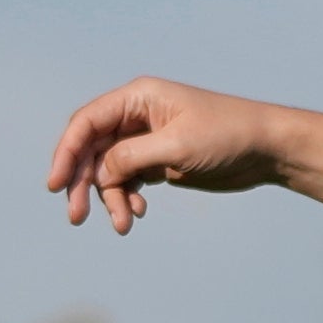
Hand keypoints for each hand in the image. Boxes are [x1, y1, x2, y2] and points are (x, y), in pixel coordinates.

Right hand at [45, 77, 296, 230]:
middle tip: (77, 217)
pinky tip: (137, 213)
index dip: (66, 152)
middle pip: (92, 149)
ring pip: (108, 170)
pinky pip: (127, 180)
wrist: (266, 149)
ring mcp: (146, 139)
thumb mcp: (177, 146)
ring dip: (109, 198)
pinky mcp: (158, 160)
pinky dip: (126, 198)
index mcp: (138, 98)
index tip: (55, 184)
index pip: (87, 123)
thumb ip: (132, 157)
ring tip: (124, 224)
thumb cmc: (228, 135)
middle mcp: (136, 115)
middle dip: (83, 183)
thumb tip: (99, 173)